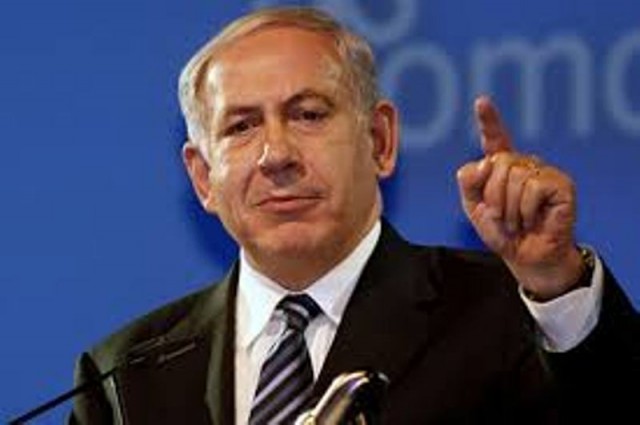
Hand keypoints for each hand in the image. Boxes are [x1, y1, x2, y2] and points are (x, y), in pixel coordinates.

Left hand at [457, 95, 583, 300]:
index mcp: (501, 168)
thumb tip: (485, 162)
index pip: (494, 139)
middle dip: (492, 194)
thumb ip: (468, 181)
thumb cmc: (502, 232)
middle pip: (498, 161)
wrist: (525, 257)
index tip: (481, 101)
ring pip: (514, 174)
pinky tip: (532, 219)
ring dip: (508, 206)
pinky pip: (533, 185)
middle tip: (501, 216)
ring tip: (516, 221)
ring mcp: (543, 171)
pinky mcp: (561, 183)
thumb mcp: (473, 207)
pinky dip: (525, 208)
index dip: (489, 120)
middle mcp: (524, 164)